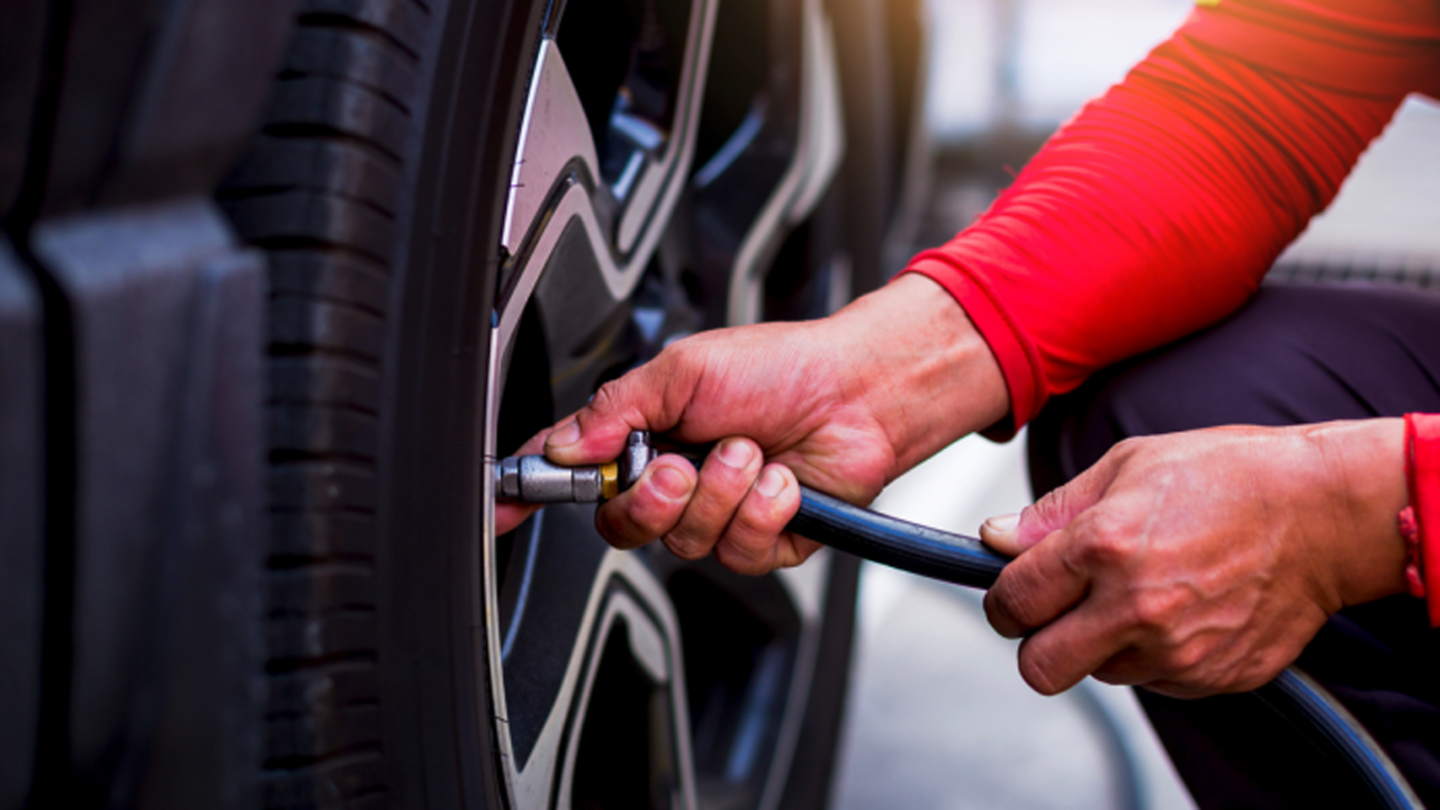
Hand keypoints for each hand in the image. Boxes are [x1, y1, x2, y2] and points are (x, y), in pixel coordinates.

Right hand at [495, 274, 1007, 574]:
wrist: (859, 390)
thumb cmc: (781, 366)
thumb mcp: (685, 371)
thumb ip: (617, 410)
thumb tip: (568, 445)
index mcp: (645, 437)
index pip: (574, 472)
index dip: (533, 490)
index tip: (503, 503)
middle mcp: (676, 480)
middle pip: (623, 525)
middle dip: (652, 497)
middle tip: (680, 464)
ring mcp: (719, 512)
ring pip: (685, 541)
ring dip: (722, 492)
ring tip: (751, 451)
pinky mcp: (762, 539)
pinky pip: (739, 549)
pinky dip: (763, 508)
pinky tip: (781, 480)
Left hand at [980, 419, 1408, 697]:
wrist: (1324, 512)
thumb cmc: (1227, 475)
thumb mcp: (1127, 465)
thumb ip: (1053, 511)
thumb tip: (996, 539)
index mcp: (1103, 546)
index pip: (1012, 603)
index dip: (1003, 600)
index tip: (1013, 594)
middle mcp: (1136, 607)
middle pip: (1040, 668)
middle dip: (1037, 643)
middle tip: (1057, 612)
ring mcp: (1178, 650)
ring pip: (1099, 673)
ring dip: (1102, 644)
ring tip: (1142, 592)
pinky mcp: (1213, 677)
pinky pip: (1153, 681)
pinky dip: (1153, 654)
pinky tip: (1182, 608)